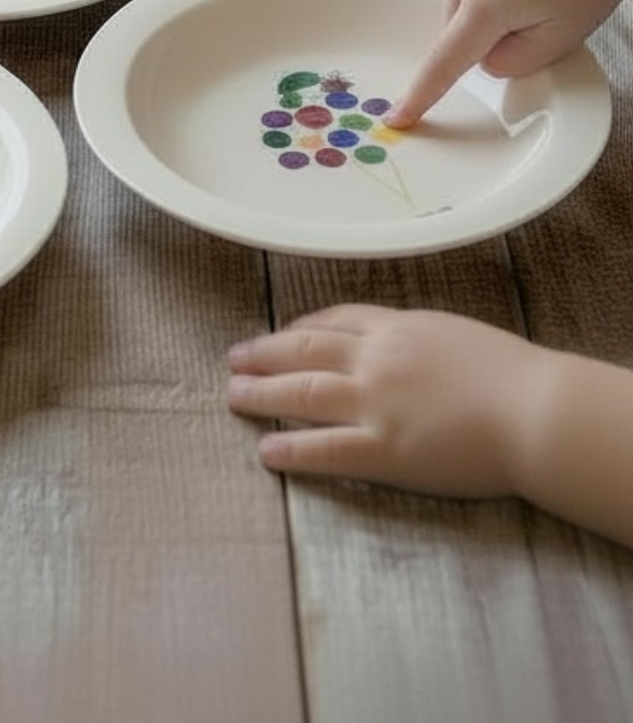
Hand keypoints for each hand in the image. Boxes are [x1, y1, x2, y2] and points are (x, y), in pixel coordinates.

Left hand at [227, 304, 553, 498]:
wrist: (538, 411)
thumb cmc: (512, 375)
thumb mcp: (454, 334)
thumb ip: (416, 338)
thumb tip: (398, 343)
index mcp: (397, 329)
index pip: (334, 320)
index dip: (300, 327)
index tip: (279, 333)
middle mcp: (376, 360)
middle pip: (305, 351)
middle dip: (264, 354)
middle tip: (234, 359)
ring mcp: (375, 404)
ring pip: (302, 394)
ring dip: (262, 395)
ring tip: (233, 396)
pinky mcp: (384, 450)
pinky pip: (326, 449)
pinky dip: (291, 449)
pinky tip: (265, 451)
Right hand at [385, 0, 632, 127]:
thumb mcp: (563, 37)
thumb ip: (514, 62)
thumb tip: (487, 58)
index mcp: (484, 6)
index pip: (444, 62)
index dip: (420, 94)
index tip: (397, 119)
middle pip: (462, 31)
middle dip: (492, 38)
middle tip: (545, 18)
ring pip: (471, 4)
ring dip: (498, 10)